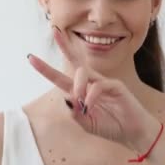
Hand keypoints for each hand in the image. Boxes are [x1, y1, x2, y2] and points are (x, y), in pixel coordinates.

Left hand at [27, 27, 159, 152]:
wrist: (134, 134)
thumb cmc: (112, 127)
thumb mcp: (87, 124)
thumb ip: (75, 114)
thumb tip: (66, 98)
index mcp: (82, 93)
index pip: (61, 78)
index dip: (46, 69)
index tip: (31, 58)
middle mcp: (91, 84)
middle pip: (75, 62)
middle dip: (64, 46)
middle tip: (54, 31)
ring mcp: (104, 83)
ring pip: (84, 73)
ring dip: (77, 86)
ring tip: (81, 104)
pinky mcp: (116, 86)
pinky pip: (98, 85)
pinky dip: (90, 96)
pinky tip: (89, 107)